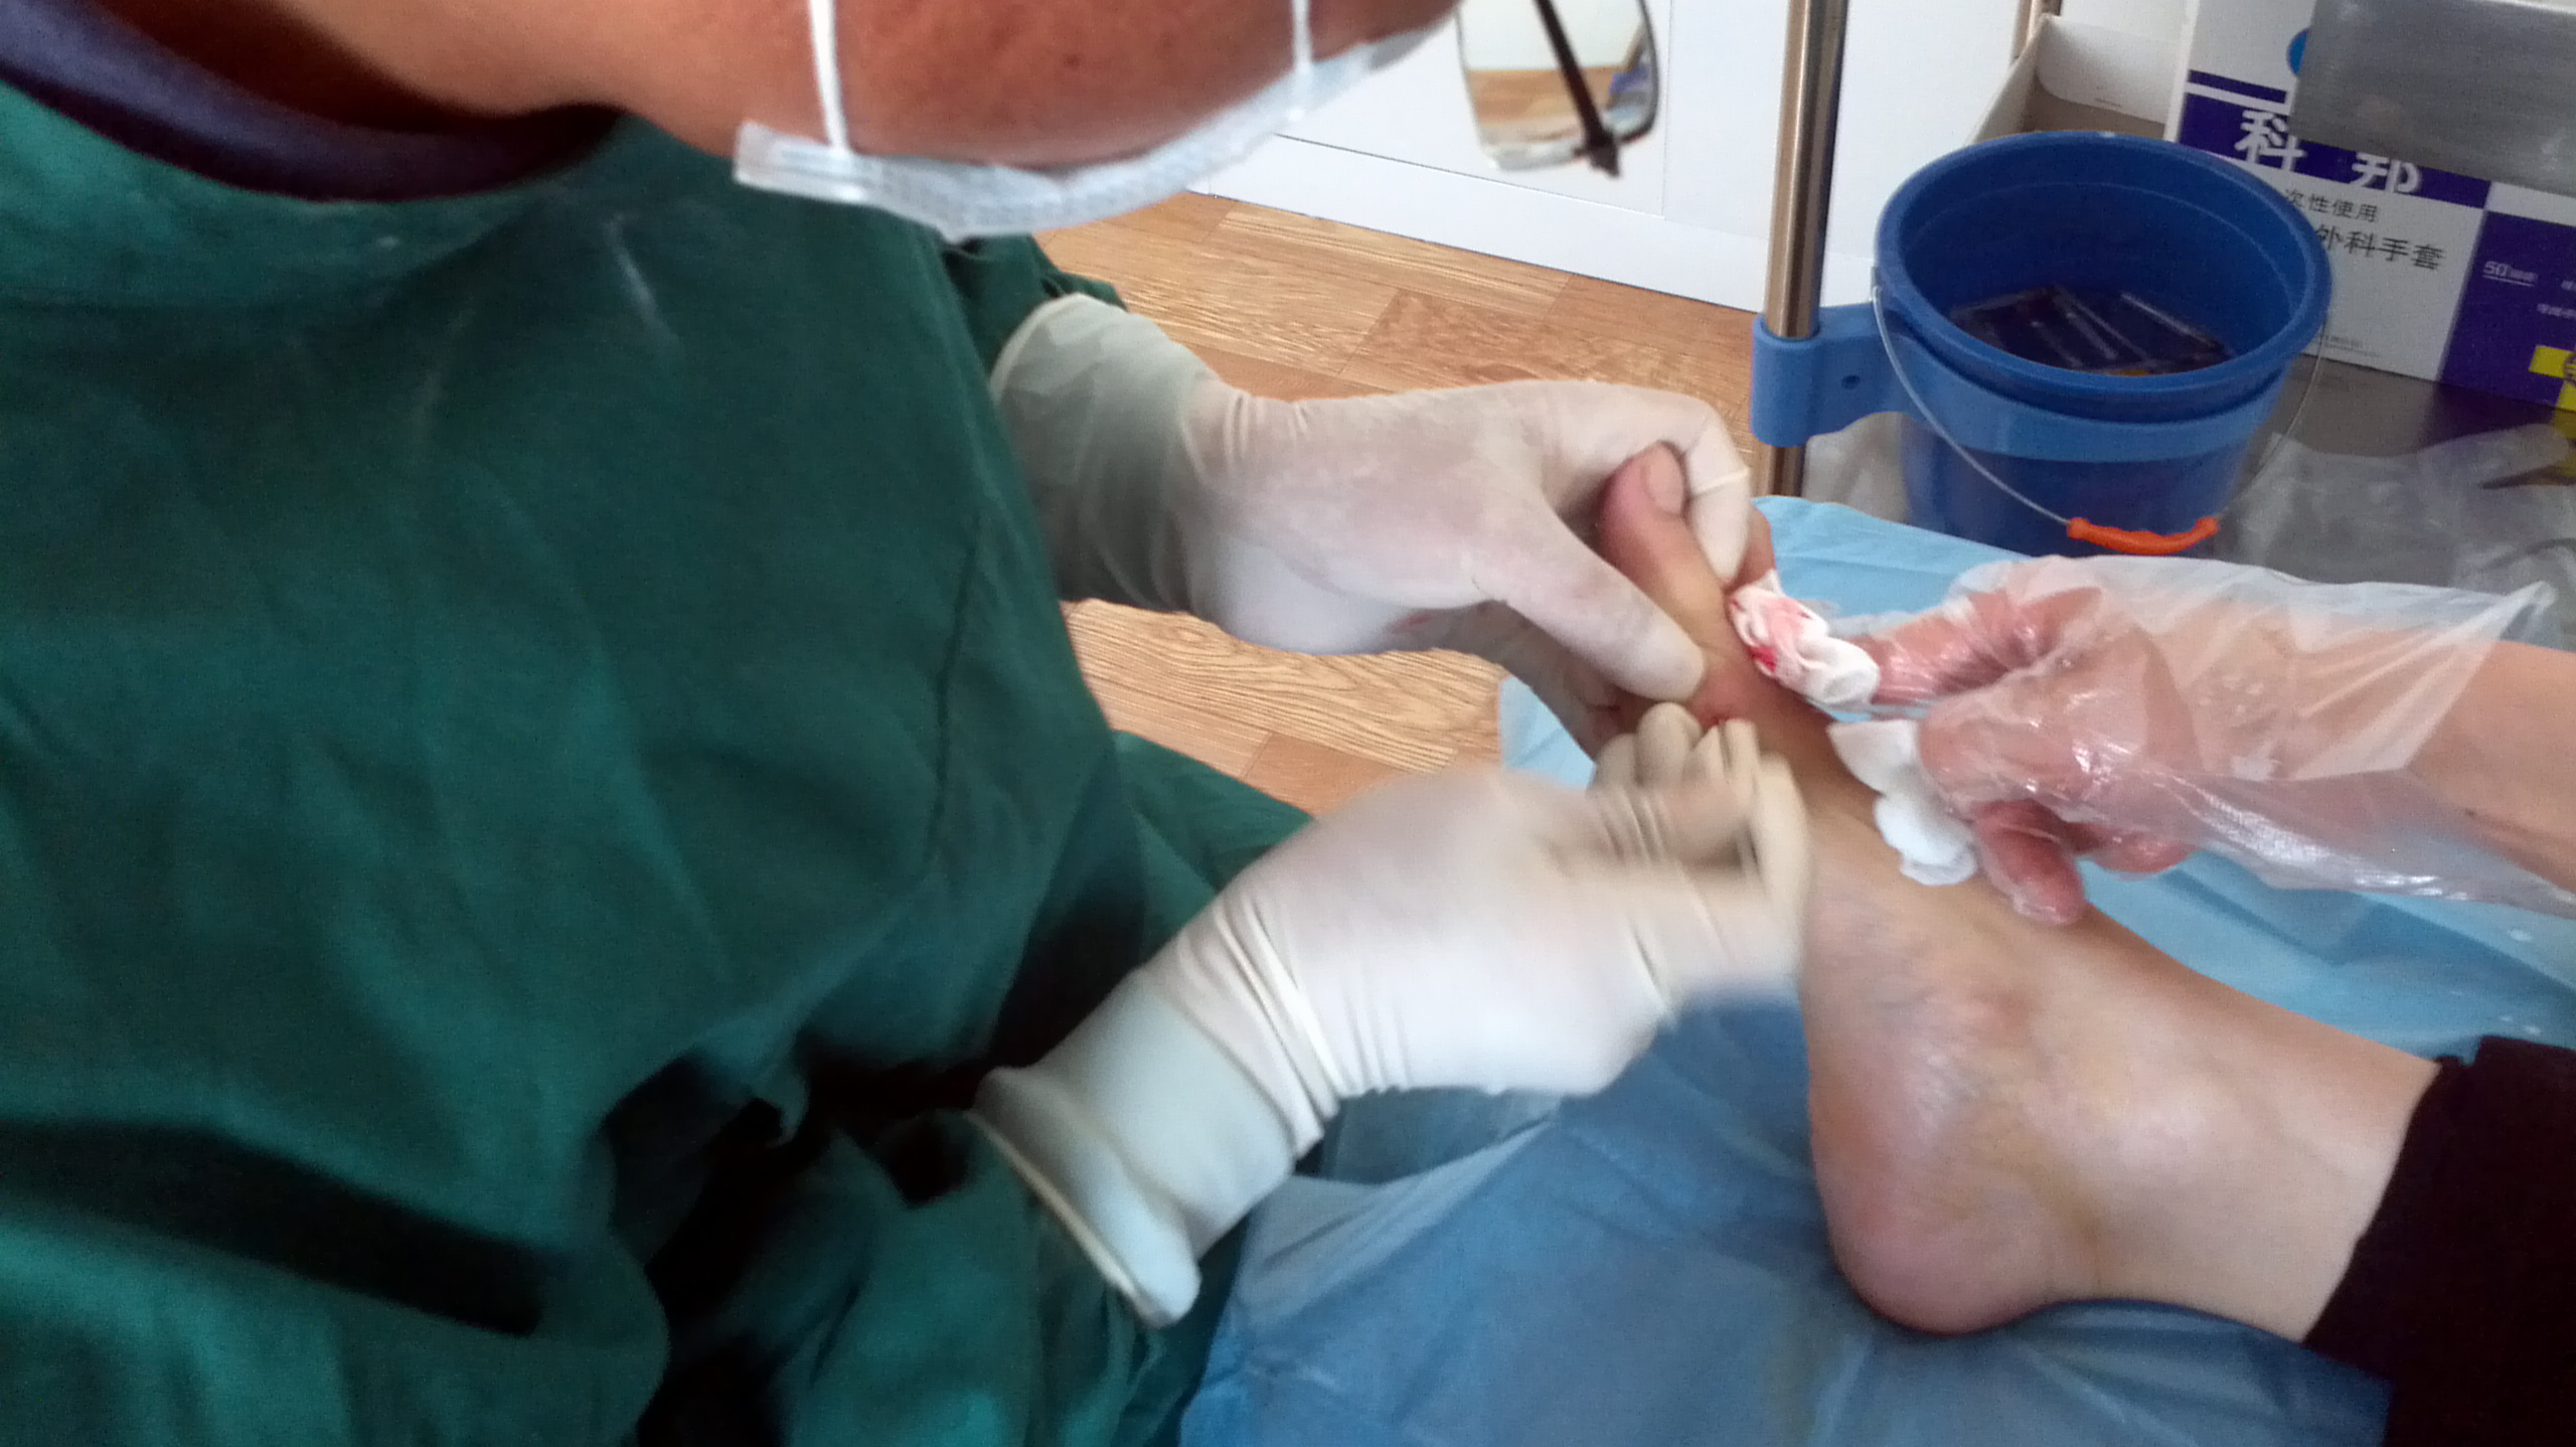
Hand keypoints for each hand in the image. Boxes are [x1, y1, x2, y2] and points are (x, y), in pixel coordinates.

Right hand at [974, 752, 1805, 1323]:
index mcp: (1633, 962)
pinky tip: (1594, 804)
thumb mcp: (1514, 809)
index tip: (1746, 753)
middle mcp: (1635, 1020)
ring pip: (1672, 929)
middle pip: (1727, 920)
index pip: (1778, 919)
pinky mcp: (1551, 1035)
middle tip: (1688, 720)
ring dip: (1672, 836)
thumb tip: (1739, 797)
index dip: (1784, 834)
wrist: (1275, 1000)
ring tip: (1638, 742)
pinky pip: (1621, 951)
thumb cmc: (1384, 880)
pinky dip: (1627, 878)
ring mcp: (1593, 1038)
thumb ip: (1648, 811)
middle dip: (1724, 815)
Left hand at [987, 294, 1766, 748]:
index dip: (1726, 512)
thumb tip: (1691, 673)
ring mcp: (1529, 564)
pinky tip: (1623, 760)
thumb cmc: (1365, 491)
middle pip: (1676, 550)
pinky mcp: (1489, 623)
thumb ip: (1598, 604)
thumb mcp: (1494, 538)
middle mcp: (1567, 495)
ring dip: (1654, 677)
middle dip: (1703, 618)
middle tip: (1720, 696)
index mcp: (1580, 433)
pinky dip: (1597, 706)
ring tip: (1683, 748)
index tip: (1716, 587)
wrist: (1230, 529)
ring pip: (1625, 619)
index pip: (1698, 450)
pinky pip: (1568, 665)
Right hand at [1862, 555, 2539, 921]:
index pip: (1896, 652)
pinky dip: (2109, 840)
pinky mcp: (2147, 770)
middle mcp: (2049, 660)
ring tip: (2079, 886)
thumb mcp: (2063, 725)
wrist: (2366, 751)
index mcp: (2020, 616)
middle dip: (1979, 816)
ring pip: (2019, 794)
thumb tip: (1907, 764)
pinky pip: (2085, 814)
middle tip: (2011, 875)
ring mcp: (2100, 716)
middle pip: (1956, 745)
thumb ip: (1959, 745)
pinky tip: (2155, 847)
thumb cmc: (2202, 714)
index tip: (1811, 760)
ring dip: (2044, 845)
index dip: (1845, 700)